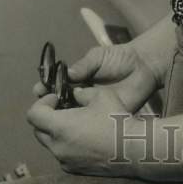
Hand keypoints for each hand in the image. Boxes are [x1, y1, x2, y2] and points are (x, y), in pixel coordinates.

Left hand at [26, 86, 137, 175]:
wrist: (133, 149)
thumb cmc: (116, 119)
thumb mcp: (100, 95)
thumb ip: (81, 92)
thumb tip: (74, 94)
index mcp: (60, 127)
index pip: (33, 115)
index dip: (42, 102)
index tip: (57, 98)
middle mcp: (57, 147)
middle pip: (38, 130)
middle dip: (46, 117)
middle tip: (63, 108)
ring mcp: (65, 161)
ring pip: (50, 143)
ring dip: (56, 131)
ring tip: (76, 123)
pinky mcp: (73, 170)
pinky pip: (61, 154)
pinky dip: (66, 144)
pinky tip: (84, 137)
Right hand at [32, 42, 160, 113]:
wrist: (143, 66)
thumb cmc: (120, 58)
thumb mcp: (98, 57)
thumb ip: (84, 65)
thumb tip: (67, 75)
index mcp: (78, 81)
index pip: (56, 87)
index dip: (46, 90)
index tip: (38, 90)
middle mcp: (81, 97)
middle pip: (60, 106)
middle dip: (49, 106)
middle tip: (44, 104)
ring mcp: (92, 110)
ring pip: (71, 118)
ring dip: (61, 118)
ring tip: (54, 116)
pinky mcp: (104, 119)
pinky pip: (89, 125)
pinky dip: (80, 126)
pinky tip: (73, 125)